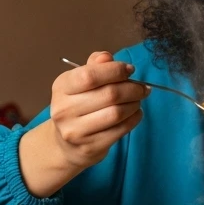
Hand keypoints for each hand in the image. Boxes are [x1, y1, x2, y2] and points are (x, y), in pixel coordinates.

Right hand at [20, 51, 148, 195]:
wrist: (65, 143)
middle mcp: (64, 110)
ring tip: (138, 100)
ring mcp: (76, 131)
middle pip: (109, 94)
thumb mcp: (80, 82)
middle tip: (142, 87)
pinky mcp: (90, 147)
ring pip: (117, 113)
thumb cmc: (78, 106)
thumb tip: (107, 57)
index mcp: (61, 87)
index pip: (90, 75)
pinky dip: (134, 119)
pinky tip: (135, 113)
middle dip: (132, 88)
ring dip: (134, 104)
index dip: (115, 70)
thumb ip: (94, 66)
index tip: (130, 70)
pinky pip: (120, 130)